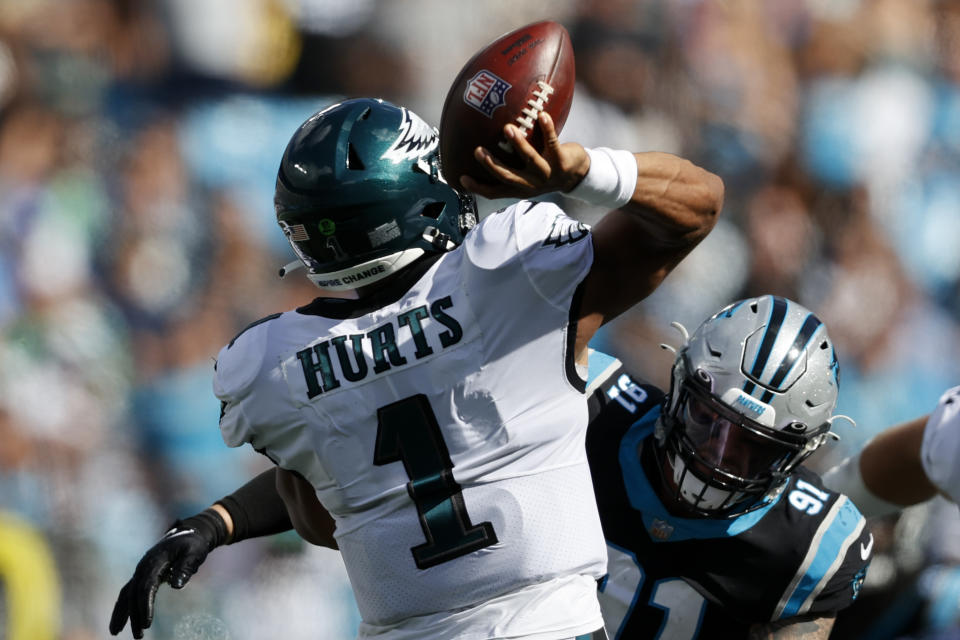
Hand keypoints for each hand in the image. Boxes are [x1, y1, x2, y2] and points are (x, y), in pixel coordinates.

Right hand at [109, 511, 223, 637]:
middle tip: (139, 635)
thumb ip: (186, 567)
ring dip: (123, 612)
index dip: (145, 605)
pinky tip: (121, 621)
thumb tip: (177, 585)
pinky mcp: (143, 574)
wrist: (191, 533)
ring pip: (127, 592)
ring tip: (115, 632)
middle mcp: (144, 565)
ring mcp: (141, 569)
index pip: (146, 586)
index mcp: (155, 560)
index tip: (148, 623)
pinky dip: (124, 606)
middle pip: (134, 592)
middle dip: (134, 614)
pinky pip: (130, 591)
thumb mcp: (194, 553)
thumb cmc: (194, 544)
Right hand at [461, 111, 589, 199]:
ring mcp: (547, 174)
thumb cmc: (546, 169)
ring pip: (530, 159)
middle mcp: (532, 184)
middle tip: (478, 150)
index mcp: (520, 188)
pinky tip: (542, 115)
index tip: (462, 177)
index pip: (495, 192)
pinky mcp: (562, 161)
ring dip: (518, 144)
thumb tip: (488, 145)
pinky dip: (547, 128)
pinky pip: (553, 142)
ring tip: (508, 128)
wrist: (579, 174)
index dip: (478, 188)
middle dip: (492, 165)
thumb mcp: (527, 174)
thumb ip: (511, 166)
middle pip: (508, 177)